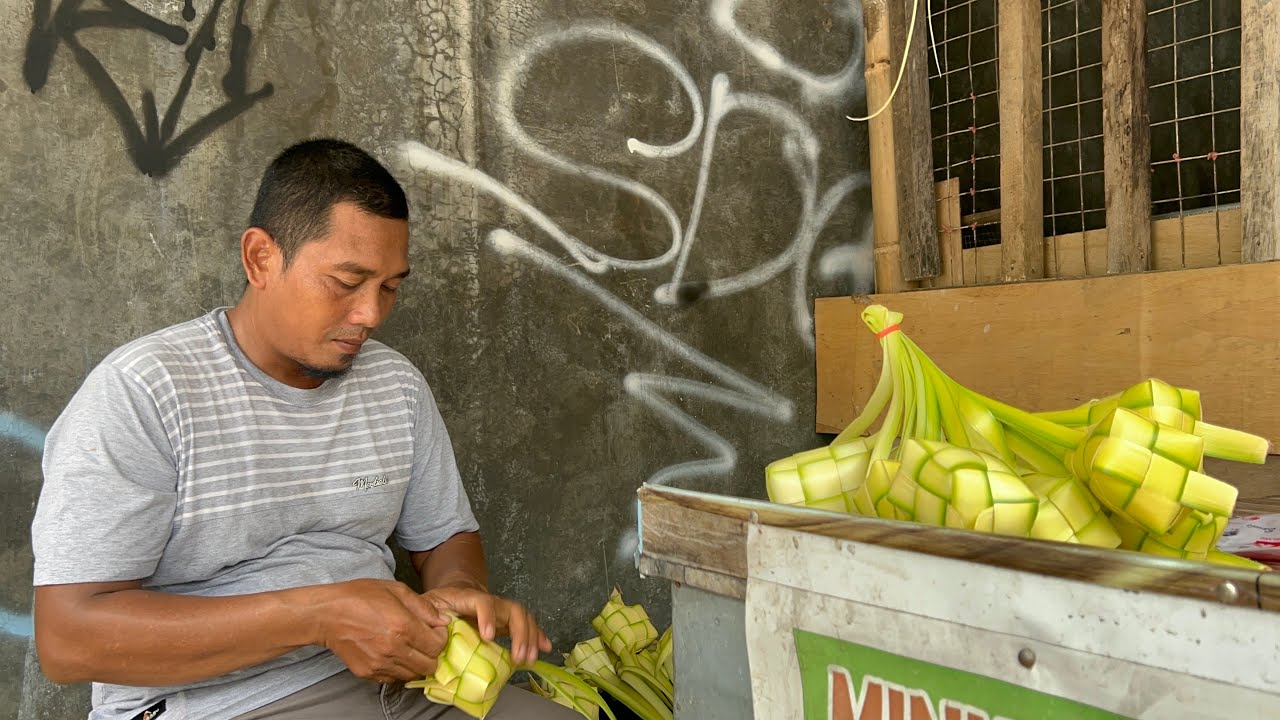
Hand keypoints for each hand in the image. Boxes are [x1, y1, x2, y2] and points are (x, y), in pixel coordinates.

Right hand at [311, 579, 448, 683]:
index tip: (434, 630)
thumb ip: (424, 607)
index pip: (438, 645)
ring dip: (416, 662)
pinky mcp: (368, 673)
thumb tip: (444, 621)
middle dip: (432, 653)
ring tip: (407, 646)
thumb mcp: (397, 590)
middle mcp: (393, 649)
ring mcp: (380, 664)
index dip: (440, 637)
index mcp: (403, 627)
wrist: (327, 614)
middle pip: (429, 665)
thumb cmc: (360, 597)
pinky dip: (399, 668)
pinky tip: (393, 653)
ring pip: (413, 675)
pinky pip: (394, 678)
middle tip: (424, 640)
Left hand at [424, 586, 550, 666]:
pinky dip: (537, 636)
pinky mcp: (506, 622)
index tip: (488, 637)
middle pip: (512, 609)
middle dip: (520, 632)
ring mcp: (501, 611)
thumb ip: (428, 614)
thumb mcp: (427, 604)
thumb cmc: (438, 602)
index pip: (483, 601)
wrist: (451, 593)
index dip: (488, 617)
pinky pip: (526, 626)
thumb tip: (437, 627)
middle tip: (519, 655)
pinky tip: (544, 647)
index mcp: (469, 597)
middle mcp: (491, 602)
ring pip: (523, 617)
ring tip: (529, 658)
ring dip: (530, 637)